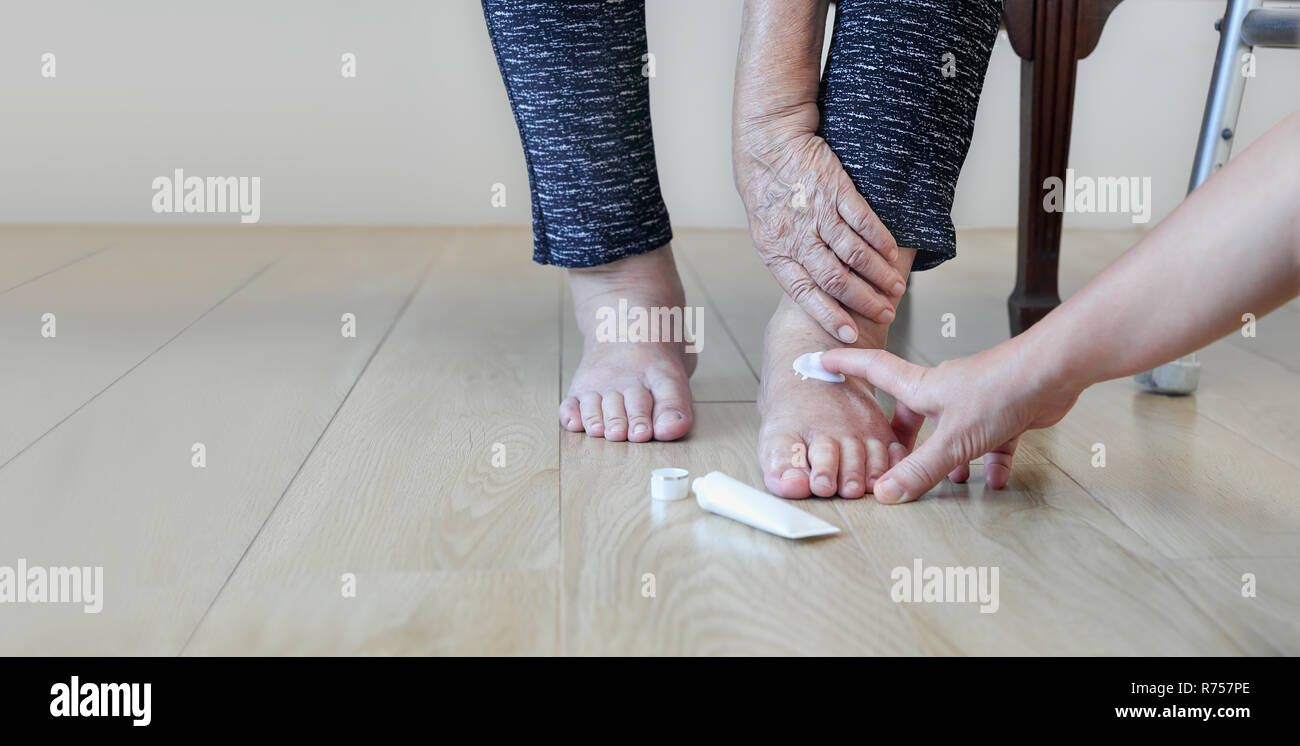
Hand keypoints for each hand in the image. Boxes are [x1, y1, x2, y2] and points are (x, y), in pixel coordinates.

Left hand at [734, 130, 904, 342]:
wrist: (769, 141)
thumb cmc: (768, 190)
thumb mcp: (767, 231)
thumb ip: (789, 259)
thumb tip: (815, 293)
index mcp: (774, 250)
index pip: (803, 292)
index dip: (827, 314)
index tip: (848, 334)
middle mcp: (795, 234)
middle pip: (833, 277)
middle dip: (862, 301)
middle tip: (885, 315)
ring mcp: (816, 211)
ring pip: (852, 252)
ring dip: (877, 275)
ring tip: (895, 289)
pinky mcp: (835, 188)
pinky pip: (862, 220)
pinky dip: (880, 240)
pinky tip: (893, 254)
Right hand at [820, 344, 1083, 502]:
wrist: (1052, 373)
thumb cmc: (1001, 390)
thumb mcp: (952, 441)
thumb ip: (919, 471)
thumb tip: (886, 494)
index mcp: (923, 388)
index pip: (874, 370)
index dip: (847, 365)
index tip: (824, 359)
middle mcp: (946, 391)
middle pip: (913, 410)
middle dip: (903, 436)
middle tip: (894, 456)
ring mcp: (976, 400)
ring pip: (953, 429)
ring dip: (950, 456)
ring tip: (950, 482)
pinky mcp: (1005, 411)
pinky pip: (991, 440)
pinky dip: (989, 461)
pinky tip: (994, 480)